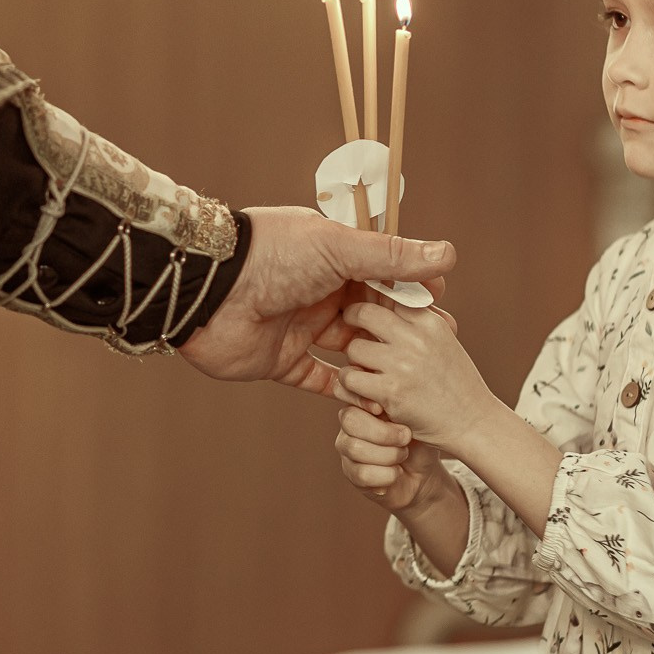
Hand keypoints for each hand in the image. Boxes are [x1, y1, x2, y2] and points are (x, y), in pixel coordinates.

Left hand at [178, 207, 453, 393]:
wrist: (207, 292)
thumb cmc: (270, 256)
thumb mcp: (337, 248)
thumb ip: (390, 256)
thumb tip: (446, 254)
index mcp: (331, 258)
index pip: (382, 278)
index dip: (412, 295)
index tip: (442, 312)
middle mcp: (318, 292)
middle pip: (370, 318)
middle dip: (401, 337)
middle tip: (438, 355)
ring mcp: (299, 328)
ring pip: (350, 353)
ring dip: (377, 367)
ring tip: (411, 385)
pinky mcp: (281, 362)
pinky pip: (320, 382)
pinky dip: (345, 394)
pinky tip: (375, 406)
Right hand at [333, 390, 449, 511]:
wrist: (423, 472)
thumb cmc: (417, 440)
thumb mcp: (413, 417)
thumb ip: (396, 404)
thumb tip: (383, 400)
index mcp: (362, 404)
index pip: (347, 392)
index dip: (361, 400)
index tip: (381, 409)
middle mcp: (349, 425)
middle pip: (350, 421)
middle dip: (384, 432)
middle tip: (406, 437)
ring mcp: (347, 450)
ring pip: (356, 449)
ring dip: (389, 455)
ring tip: (403, 455)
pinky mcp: (351, 474)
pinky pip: (362, 474)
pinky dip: (387, 475)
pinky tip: (395, 472)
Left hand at [338, 298, 496, 449]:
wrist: (472, 422)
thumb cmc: (454, 383)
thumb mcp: (441, 341)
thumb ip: (415, 322)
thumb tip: (385, 295)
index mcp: (430, 322)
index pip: (389, 294)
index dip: (372, 301)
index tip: (367, 313)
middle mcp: (417, 338)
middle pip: (364, 313)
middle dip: (353, 321)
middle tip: (353, 333)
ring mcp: (404, 364)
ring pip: (354, 348)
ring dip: (354, 360)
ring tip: (366, 370)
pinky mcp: (391, 391)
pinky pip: (351, 378)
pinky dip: (352, 386)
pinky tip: (365, 392)